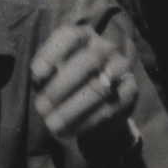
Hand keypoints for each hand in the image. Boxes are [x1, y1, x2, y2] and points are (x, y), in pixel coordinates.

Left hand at [30, 24, 138, 142]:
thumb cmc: (66, 83)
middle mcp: (105, 47)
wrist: (97, 105)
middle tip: (41, 108)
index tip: (37, 74)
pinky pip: (110, 107)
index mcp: (84, 36)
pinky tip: (71, 130)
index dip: (52, 54)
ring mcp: (121, 67)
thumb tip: (40, 76)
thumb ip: (43, 72)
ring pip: (99, 87)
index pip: (70, 36)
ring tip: (53, 125)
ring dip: (72, 109)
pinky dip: (87, 121)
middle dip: (61, 87)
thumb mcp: (52, 74)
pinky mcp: (130, 90)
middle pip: (88, 61)